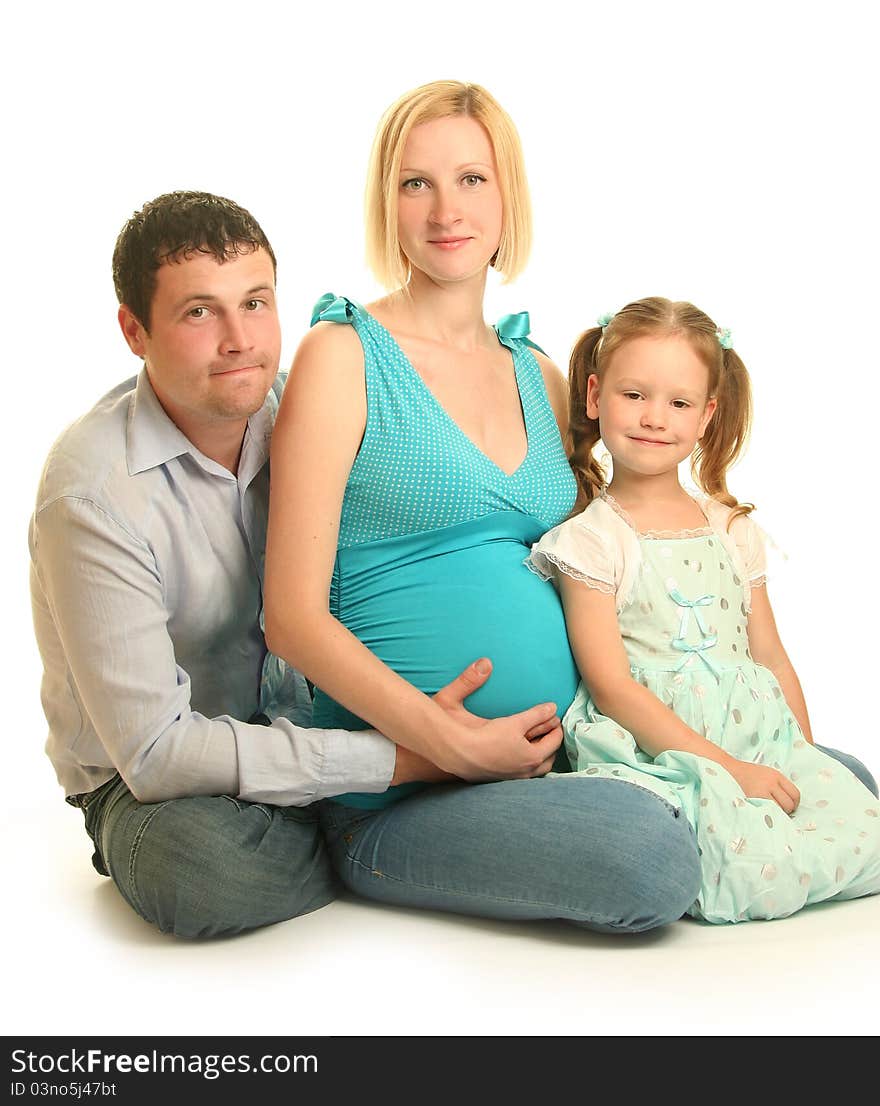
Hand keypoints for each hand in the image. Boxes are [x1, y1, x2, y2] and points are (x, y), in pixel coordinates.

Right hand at [432, 657, 562, 781]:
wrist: (444, 759)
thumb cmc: (457, 731)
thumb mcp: (463, 701)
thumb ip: (471, 680)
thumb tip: (485, 662)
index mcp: (521, 742)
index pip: (545, 725)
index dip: (549, 714)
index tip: (552, 708)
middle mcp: (522, 761)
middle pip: (549, 750)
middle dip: (554, 736)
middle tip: (553, 725)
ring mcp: (514, 774)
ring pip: (541, 767)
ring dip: (545, 753)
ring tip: (543, 744)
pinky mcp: (502, 781)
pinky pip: (528, 774)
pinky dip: (532, 765)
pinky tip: (524, 759)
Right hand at [725, 759, 800, 813]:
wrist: (726, 769)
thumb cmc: (745, 774)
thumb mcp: (765, 774)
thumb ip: (777, 785)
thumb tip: (789, 804)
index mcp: (776, 775)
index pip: (795, 793)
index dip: (794, 804)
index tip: (790, 808)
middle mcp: (771, 782)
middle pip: (789, 804)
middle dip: (786, 811)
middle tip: (778, 813)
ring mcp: (761, 791)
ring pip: (778, 810)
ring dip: (776, 814)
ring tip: (768, 813)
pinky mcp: (752, 799)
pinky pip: (766, 812)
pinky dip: (766, 815)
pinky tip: (761, 814)